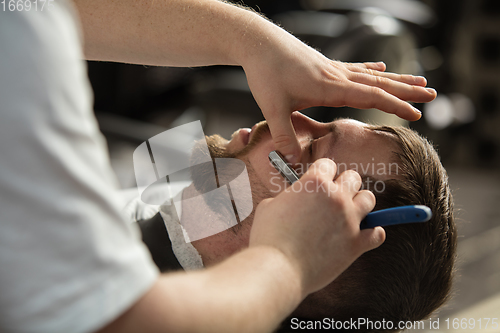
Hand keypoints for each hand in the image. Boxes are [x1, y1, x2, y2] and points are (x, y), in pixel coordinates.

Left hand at [242, 30, 435, 163]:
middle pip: (380, 83)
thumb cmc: (265, 73)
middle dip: (407, 91)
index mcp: (330, 87)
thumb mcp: (272, 108)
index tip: (416, 115)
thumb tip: (292, 162)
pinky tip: (382, 67)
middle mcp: (337, 76)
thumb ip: (284, 136)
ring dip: (397, 79)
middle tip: (432, 95)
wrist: (258, 43)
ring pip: (372, 75)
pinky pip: (356, 68)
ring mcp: (333, 68)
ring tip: (419, 80)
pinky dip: (372, 69)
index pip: (371, 97)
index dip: (395, 105)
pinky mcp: (325, 65)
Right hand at [249, 158, 384, 296]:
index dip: (322, 173)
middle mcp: (336, 197)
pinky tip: (364, 235)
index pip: (328, 164)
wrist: (278, 268)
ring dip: (360, 204)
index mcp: (314, 182)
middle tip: (334, 197)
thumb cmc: (269, 238)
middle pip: (353, 178)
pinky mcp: (356, 244)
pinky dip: (372, 233)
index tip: (319, 182)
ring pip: (369, 200)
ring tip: (350, 213)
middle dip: (344, 185)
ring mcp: (349, 220)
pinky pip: (377, 233)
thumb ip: (286, 197)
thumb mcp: (269, 206)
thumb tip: (292, 201)